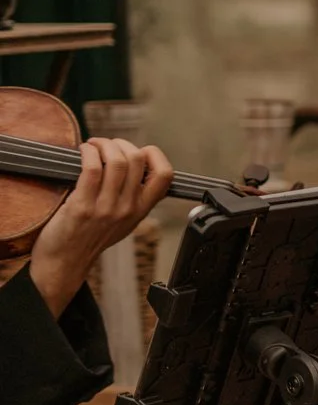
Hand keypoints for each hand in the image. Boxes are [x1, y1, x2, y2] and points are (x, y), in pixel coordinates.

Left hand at [28, 138, 174, 316]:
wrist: (65, 262)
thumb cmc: (89, 238)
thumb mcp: (123, 222)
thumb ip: (133, 199)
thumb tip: (133, 164)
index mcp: (141, 210)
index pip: (165, 176)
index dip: (155, 155)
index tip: (138, 151)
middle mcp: (128, 208)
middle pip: (138, 160)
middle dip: (121, 143)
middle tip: (106, 145)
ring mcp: (106, 208)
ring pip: (116, 161)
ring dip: (103, 145)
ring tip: (92, 146)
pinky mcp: (82, 206)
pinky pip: (92, 168)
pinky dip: (88, 152)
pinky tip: (82, 152)